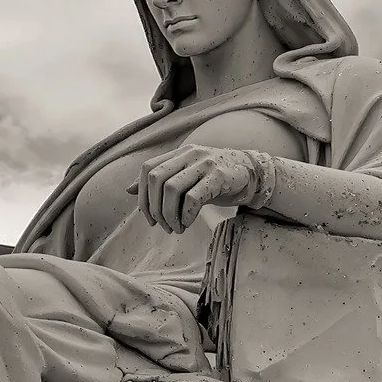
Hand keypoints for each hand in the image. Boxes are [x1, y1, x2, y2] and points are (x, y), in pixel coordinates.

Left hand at [130, 144, 267, 232]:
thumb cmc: (215, 178)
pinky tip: (188, 223)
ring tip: (176, 228)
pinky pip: (193, 197)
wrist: (252, 173)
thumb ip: (160, 180)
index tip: (148, 217)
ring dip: (169, 214)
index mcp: (179, 153)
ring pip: (172, 188)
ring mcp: (205, 163)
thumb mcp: (185, 176)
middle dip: (154, 208)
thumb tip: (128, 190)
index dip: (142, 196)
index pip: (148, 169)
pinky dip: (185, 214)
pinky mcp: (219, 176)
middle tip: (162, 226)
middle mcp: (189, 154)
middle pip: (156, 179)